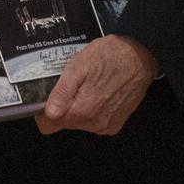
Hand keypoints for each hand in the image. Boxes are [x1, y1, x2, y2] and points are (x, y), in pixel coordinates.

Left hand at [35, 35, 158, 135]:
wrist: (140, 58)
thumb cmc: (108, 57)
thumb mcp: (78, 66)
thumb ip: (62, 92)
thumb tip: (48, 113)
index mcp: (82, 111)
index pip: (49, 125)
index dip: (43, 112)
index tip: (47, 97)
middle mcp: (94, 124)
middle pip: (65, 123)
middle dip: (64, 106)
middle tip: (72, 84)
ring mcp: (106, 126)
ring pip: (79, 122)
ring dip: (79, 106)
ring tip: (87, 84)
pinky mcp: (116, 124)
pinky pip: (94, 121)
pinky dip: (92, 109)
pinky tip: (99, 91)